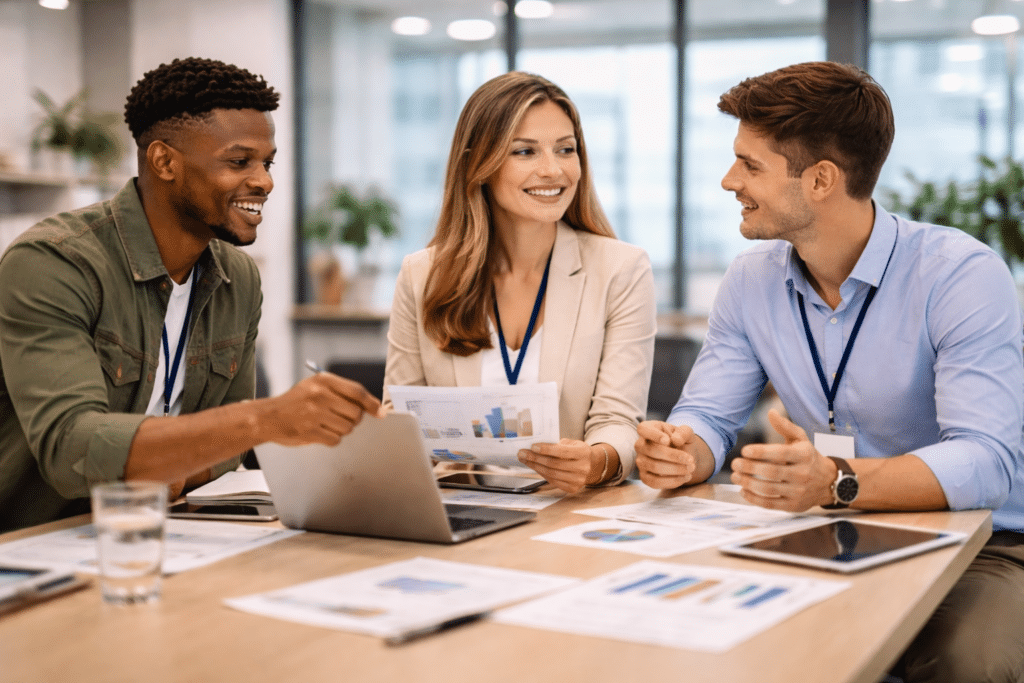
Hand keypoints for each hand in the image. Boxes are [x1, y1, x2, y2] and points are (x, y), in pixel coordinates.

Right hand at [260, 372, 383, 445]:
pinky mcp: (310, 431)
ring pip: (347, 428)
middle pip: (356, 413)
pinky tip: (319, 432)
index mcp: (324, 381)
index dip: (372, 404)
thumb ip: (343, 393)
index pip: (357, 392)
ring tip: (325, 424)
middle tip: (339, 418)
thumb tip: (375, 408)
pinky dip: (331, 439)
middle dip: (352, 419)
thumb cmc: (297, 402)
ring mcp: (314, 413)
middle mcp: (320, 395)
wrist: (268, 417)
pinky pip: (335, 440)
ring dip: (341, 430)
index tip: (380, 412)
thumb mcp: (316, 387)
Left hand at [518, 439, 608, 492]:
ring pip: (551, 474)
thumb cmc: (578, 452)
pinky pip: (553, 481)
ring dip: (535, 467)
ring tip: (525, 460)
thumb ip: (557, 444)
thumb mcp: (572, 443)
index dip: (546, 449)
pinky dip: (542, 474)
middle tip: (523, 453)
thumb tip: (536, 447)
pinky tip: (535, 467)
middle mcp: (582, 468)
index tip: (533, 446)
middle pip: (554, 464)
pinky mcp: (573, 488)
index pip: (562, 452)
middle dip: (535, 458)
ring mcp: (578, 480)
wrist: (592, 465)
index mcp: (583, 453)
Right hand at [635, 420, 698, 488]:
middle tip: (690, 459)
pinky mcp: (644, 477)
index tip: (667, 440)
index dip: (653, 435)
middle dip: (673, 456)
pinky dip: (672, 481)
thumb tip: (676, 440)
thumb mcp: (687, 433)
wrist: (683, 456)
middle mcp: (640, 445)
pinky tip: (685, 477)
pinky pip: (654, 482)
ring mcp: (640, 461)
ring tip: (691, 468)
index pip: (643, 429)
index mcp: (648, 428)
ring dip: (675, 469)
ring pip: (654, 467)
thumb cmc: (681, 441)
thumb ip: (683, 432)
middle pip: (651, 451)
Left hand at [729, 409, 836, 511]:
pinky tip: (743, 490)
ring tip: (735, 476)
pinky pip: (771, 504)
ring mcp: (798, 491)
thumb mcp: (801, 439)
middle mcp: (802, 473)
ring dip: (748, 483)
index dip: (760, 452)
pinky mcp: (793, 506)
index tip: (744, 450)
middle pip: (772, 472)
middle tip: (735, 464)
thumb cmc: (808, 457)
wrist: (829, 482)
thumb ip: (785, 426)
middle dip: (750, 468)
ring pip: (769, 489)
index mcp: (803, 455)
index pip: (780, 453)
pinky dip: (754, 499)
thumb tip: (770, 412)